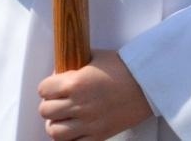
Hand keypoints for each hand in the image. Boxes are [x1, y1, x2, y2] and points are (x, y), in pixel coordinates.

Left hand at [37, 51, 153, 139]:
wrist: (147, 84)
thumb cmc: (122, 68)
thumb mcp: (92, 58)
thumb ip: (72, 66)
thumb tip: (58, 73)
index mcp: (74, 83)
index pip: (42, 90)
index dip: (47, 88)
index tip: (54, 87)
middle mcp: (78, 104)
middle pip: (45, 111)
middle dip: (50, 105)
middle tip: (59, 102)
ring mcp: (89, 123)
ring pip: (55, 131)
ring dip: (56, 124)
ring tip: (64, 118)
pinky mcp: (100, 135)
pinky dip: (71, 138)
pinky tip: (75, 130)